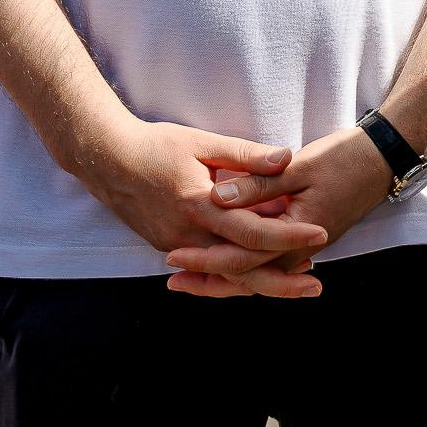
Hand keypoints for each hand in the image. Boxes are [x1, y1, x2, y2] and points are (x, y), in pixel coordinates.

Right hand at [70, 118, 322, 292]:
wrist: (106, 161)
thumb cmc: (156, 145)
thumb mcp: (203, 142)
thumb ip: (245, 155)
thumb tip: (286, 158)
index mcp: (199, 205)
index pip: (251, 231)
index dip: (288, 235)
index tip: (320, 234)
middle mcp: (187, 236)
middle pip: (240, 270)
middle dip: (281, 281)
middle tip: (317, 284)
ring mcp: (175, 247)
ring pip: (224, 277)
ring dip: (262, 283)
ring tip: (299, 282)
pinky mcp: (167, 248)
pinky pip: (208, 271)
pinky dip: (235, 277)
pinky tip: (261, 274)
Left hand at [171, 125, 394, 297]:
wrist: (383, 160)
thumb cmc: (345, 159)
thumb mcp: (299, 166)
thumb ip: (258, 183)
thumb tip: (217, 196)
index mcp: (297, 235)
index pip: (243, 258)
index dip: (206, 258)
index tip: (174, 255)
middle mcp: (300, 250)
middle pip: (247, 276)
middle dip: (209, 279)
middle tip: (173, 280)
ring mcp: (303, 248)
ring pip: (257, 273)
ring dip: (224, 277)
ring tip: (189, 277)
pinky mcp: (304, 239)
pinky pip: (268, 262)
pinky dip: (244, 264)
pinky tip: (223, 259)